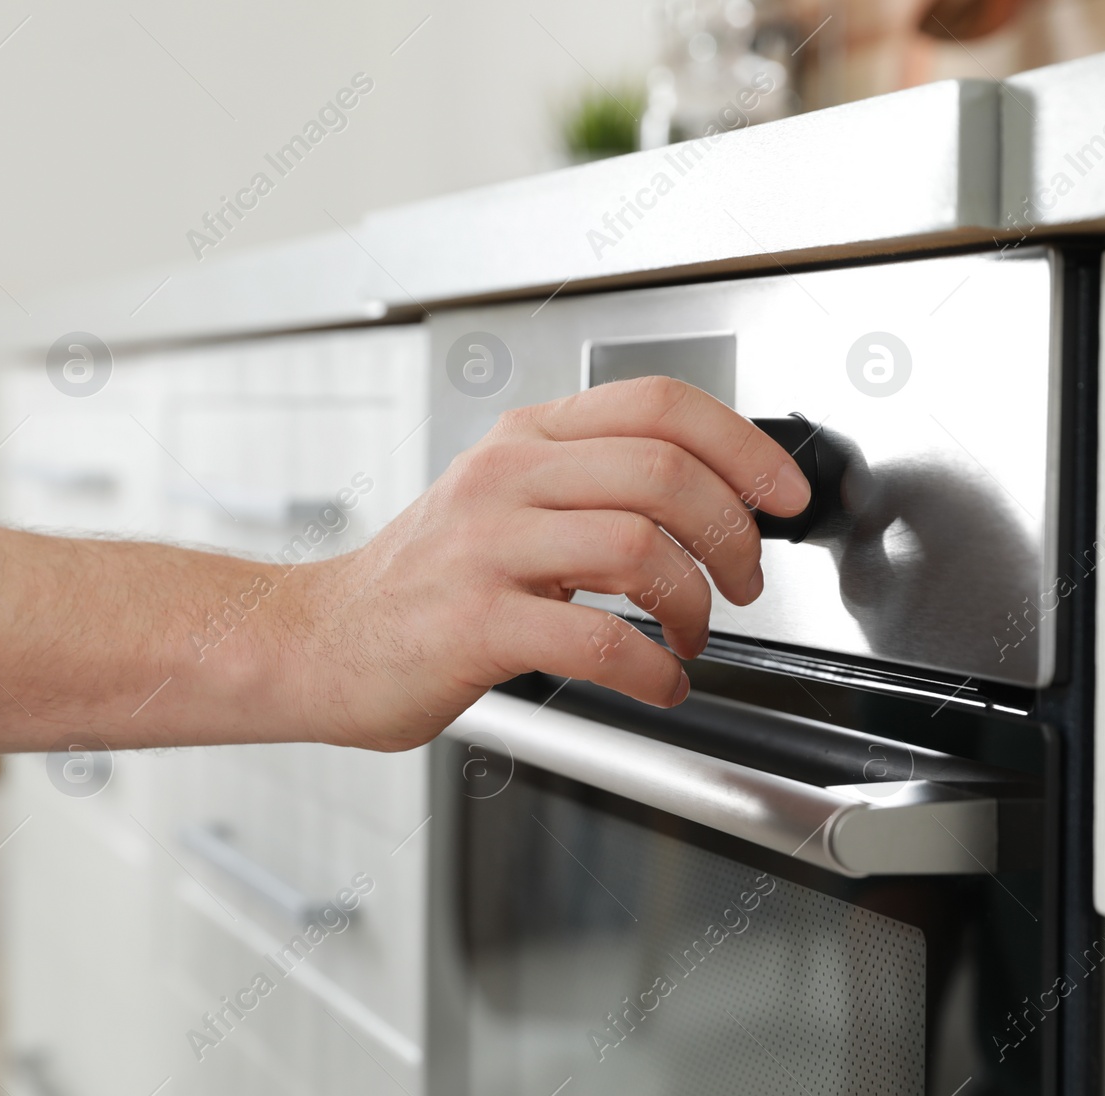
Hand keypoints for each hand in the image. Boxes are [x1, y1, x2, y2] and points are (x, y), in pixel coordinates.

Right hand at [288, 376, 811, 749]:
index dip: (743, 444)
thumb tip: (712, 497)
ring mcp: (485, 548)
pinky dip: (653, 671)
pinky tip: (659, 682)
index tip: (784, 493)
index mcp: (526, 439)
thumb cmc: (427, 581)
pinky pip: (597, 641)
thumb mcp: (508, 501)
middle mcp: (506, 479)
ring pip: (639, 546)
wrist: (320, 639)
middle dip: (734, 535)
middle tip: (744, 583)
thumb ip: (596, 486)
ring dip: (696, 604)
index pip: (659, 403)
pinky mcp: (472, 625)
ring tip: (692, 635)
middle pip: (664, 472)